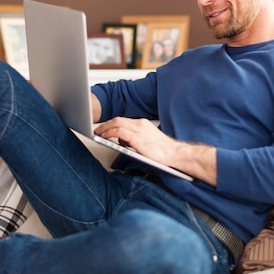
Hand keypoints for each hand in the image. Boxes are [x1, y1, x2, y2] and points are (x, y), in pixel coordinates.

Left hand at [94, 117, 217, 184]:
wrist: (174, 153)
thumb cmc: (163, 151)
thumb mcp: (146, 141)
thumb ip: (134, 138)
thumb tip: (122, 140)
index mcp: (143, 124)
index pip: (123, 120)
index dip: (111, 123)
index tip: (104, 127)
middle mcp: (140, 124)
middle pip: (118, 120)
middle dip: (105, 124)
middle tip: (98, 130)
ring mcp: (138, 130)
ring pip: (116, 123)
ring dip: (105, 128)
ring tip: (98, 133)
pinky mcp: (137, 138)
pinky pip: (118, 132)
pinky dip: (109, 133)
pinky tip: (104, 137)